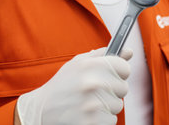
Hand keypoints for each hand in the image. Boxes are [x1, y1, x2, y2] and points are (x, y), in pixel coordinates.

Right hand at [16, 47, 132, 124]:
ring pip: (118, 105)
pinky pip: (111, 120)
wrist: (40, 111)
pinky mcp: (91, 122)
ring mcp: (91, 104)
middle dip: (113, 90)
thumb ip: (104, 54)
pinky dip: (102, 119)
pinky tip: (87, 114)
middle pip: (123, 88)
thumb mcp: (79, 63)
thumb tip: (129, 52)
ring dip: (107, 105)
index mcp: (90, 65)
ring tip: (88, 103)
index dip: (120, 71)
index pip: (124, 67)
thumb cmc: (63, 84)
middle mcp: (92, 83)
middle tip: (95, 91)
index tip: (114, 74)